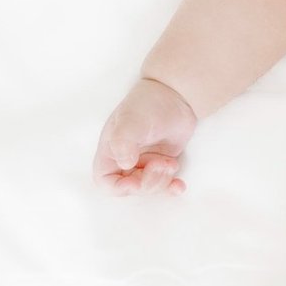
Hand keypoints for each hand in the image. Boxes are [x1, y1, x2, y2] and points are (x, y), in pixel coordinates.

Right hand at [95, 76, 196, 194]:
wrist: (175, 96)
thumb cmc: (147, 105)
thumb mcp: (131, 121)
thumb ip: (123, 142)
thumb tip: (126, 164)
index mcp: (110, 152)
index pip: (105, 182)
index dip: (120, 188)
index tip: (136, 180)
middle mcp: (125, 160)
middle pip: (132, 188)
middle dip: (148, 182)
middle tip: (162, 164)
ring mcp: (144, 163)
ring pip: (150, 188)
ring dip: (162, 181)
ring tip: (171, 163)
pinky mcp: (162, 164)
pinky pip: (165, 184)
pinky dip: (172, 188)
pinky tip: (180, 185)